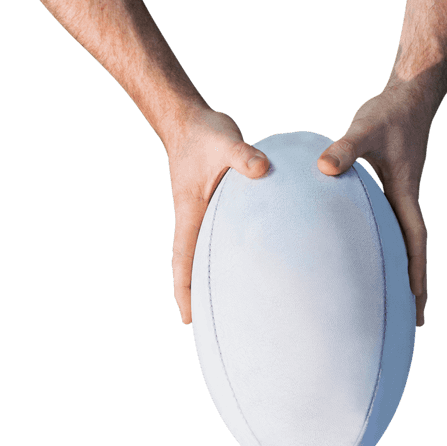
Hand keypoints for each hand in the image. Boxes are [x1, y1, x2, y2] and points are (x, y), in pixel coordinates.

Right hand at [165, 107, 269, 324]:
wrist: (191, 119)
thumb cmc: (204, 133)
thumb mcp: (224, 140)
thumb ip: (243, 155)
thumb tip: (262, 168)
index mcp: (191, 211)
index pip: (184, 258)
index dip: (184, 289)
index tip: (189, 319)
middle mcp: (196, 216)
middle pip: (196, 263)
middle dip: (203, 294)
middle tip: (218, 326)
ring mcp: (206, 210)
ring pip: (210, 249)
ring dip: (218, 273)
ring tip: (240, 302)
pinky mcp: (218, 200)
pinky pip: (224, 232)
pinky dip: (233, 249)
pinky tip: (254, 258)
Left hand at [318, 87, 431, 326]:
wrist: (409, 95)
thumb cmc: (389, 113)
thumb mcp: (365, 130)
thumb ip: (344, 149)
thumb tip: (324, 168)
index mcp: (405, 193)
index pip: (415, 241)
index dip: (416, 274)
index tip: (418, 306)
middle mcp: (405, 197)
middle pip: (412, 249)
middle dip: (412, 284)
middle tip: (410, 321)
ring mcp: (399, 190)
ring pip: (401, 236)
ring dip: (400, 265)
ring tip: (389, 297)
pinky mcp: (390, 181)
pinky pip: (389, 219)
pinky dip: (385, 239)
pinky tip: (368, 247)